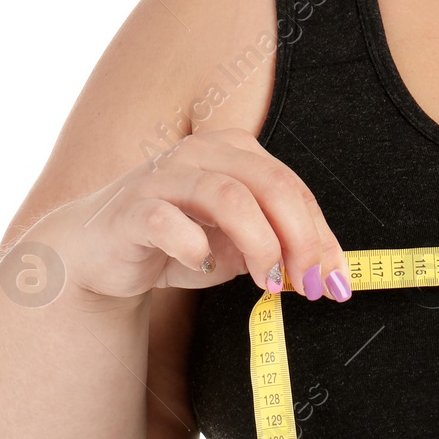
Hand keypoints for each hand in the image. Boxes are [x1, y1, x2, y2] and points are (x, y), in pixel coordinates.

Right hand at [54, 126, 352, 305]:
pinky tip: (204, 266)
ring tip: (268, 282)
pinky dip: (195, 248)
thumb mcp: (241, 246)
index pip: (295, 190)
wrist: (101, 253)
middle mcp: (202, 154)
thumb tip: (329, 273)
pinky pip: (169, 222)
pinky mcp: (132, 208)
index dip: (323, 238)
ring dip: (261, 246)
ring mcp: (164, 177)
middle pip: (273, 187)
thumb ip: (282, 249)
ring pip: (230, 198)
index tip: (337, 282)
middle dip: (302, 241)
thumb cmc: (177, 242)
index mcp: (235, 153)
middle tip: (310, 285)